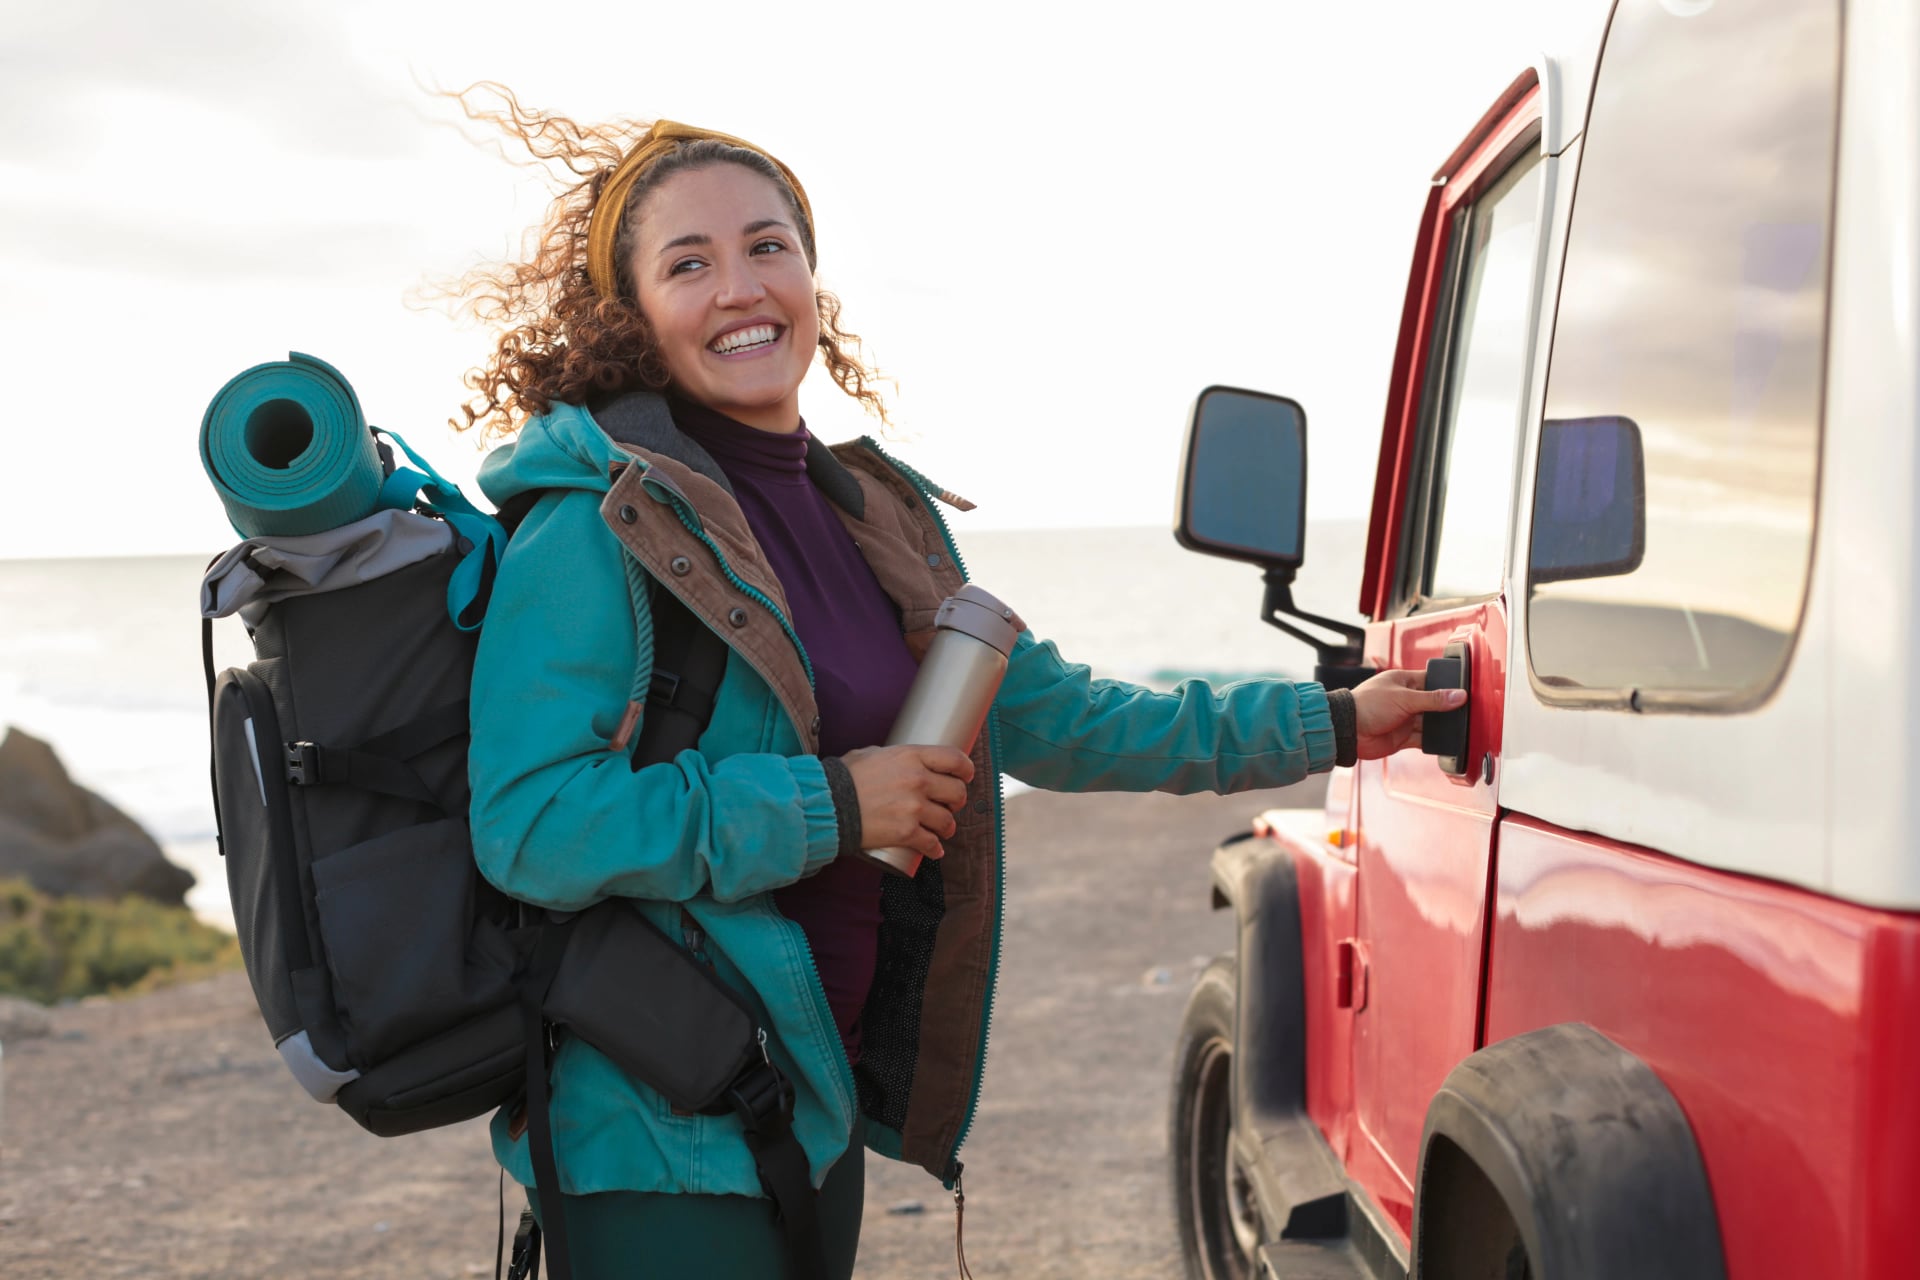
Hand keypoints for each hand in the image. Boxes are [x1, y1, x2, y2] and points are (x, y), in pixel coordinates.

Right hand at [841, 744, 974, 859]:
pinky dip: (935, 849)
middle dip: (957, 800)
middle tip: (950, 805)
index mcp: (911, 756)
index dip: (965, 769)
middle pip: (957, 791)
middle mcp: (918, 780)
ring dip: (947, 827)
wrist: (829, 805)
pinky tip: (934, 850)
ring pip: (948, 821)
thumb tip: (902, 761)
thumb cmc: (845, 778)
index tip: (966, 776)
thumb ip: (893, 757)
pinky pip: (932, 844)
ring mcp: (914, 808)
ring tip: (941, 830)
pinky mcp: (907, 833)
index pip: (954, 759)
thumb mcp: (871, 754)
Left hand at [1350, 668, 1467, 759]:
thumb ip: (1433, 699)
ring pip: (1430, 722)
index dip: (1446, 685)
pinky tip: (1444, 742)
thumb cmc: (1366, 705)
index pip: (1430, 680)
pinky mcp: (1403, 737)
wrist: (1348, 731)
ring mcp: (1404, 719)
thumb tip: (1458, 695)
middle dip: (1446, 708)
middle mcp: (1405, 699)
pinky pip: (1423, 739)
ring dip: (1441, 726)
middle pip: (1433, 703)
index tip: (1464, 690)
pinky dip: (1433, 742)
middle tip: (1465, 711)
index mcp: (1403, 681)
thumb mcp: (1405, 698)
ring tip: (1458, 728)